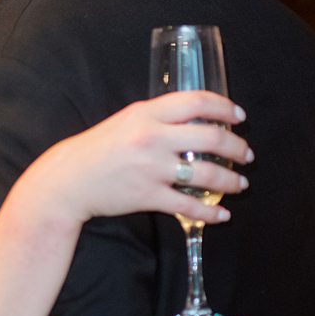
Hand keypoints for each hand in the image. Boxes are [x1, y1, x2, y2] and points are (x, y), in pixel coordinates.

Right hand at [35, 91, 251, 224]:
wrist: (69, 179)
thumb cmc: (98, 148)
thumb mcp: (126, 121)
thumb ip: (157, 118)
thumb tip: (196, 121)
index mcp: (146, 113)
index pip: (196, 101)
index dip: (225, 108)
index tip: (239, 117)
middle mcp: (152, 137)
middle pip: (212, 136)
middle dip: (238, 147)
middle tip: (246, 154)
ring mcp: (152, 168)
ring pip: (208, 173)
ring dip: (232, 180)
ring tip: (240, 183)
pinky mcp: (149, 196)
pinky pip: (190, 206)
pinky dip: (212, 212)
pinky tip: (222, 213)